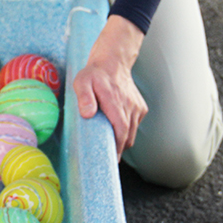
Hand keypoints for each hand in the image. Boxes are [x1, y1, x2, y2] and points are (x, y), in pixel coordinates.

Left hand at [72, 16, 147, 157]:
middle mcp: (129, 106)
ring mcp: (137, 107)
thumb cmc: (94, 74)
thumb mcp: (82, 82)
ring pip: (132, 132)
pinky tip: (116, 132)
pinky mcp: (140, 107)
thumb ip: (84, 98)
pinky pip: (135, 125)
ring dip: (122, 141)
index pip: (120, 130)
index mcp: (115, 102)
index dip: (116, 147)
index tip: (111, 161)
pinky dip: (127, 131)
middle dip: (118, 149)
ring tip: (110, 149)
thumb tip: (88, 114)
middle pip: (127, 136)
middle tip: (107, 159)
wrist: (113, 61)